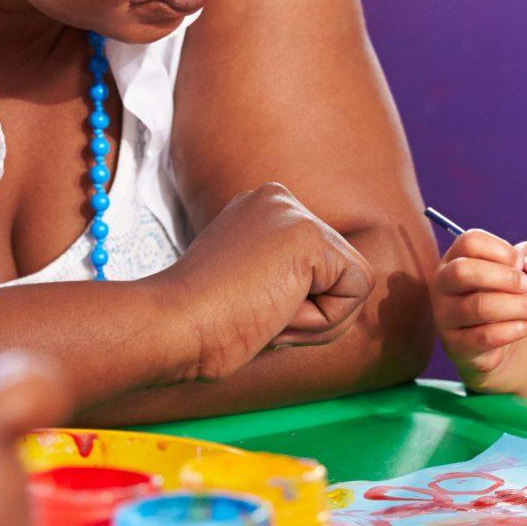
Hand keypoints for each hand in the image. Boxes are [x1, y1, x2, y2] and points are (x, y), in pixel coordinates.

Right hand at [156, 182, 373, 379]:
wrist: (171, 326)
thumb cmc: (202, 325)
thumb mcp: (250, 288)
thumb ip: (287, 279)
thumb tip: (335, 288)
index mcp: (259, 209)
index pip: (319, 268)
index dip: (293, 307)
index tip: (244, 306)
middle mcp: (278, 199)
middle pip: (339, 275)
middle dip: (309, 314)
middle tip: (252, 314)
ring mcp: (294, 213)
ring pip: (351, 287)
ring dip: (314, 321)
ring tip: (261, 312)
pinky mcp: (309, 237)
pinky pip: (355, 294)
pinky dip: (322, 321)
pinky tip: (274, 310)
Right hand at [430, 228, 526, 382]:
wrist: (496, 339)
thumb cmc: (505, 295)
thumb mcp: (518, 270)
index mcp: (455, 258)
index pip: (470, 241)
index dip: (501, 249)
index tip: (521, 264)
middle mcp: (443, 284)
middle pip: (464, 271)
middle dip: (504, 277)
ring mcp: (445, 316)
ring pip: (479, 307)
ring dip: (519, 306)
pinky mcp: (456, 345)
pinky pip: (485, 336)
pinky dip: (515, 329)